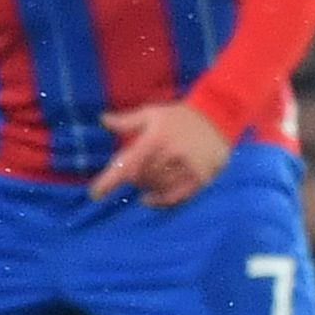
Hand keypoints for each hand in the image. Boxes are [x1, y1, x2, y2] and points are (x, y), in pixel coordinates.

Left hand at [92, 99, 231, 205]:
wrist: (219, 116)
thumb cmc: (181, 116)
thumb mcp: (153, 113)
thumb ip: (127, 120)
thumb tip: (103, 120)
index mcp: (156, 138)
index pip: (127, 164)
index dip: (109, 181)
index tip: (95, 194)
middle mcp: (171, 154)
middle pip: (141, 178)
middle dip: (133, 177)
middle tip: (133, 173)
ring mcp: (187, 168)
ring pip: (157, 187)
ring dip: (147, 186)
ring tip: (146, 179)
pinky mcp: (200, 178)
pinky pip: (176, 197)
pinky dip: (160, 201)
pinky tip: (149, 199)